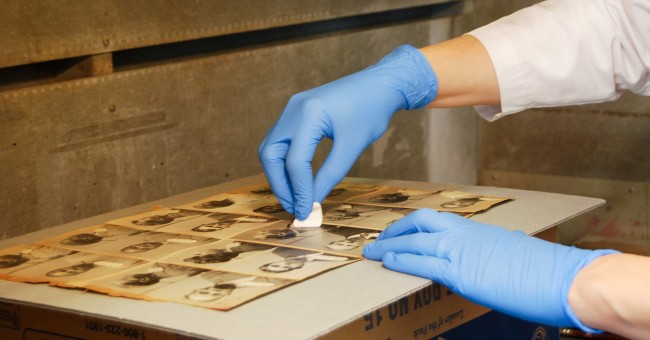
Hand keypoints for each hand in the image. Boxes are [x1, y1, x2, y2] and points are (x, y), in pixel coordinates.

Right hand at [258, 45, 437, 218]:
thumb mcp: (352, 147)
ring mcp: (291, 109)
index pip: (295, 161)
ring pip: (271, 149)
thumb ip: (330, 176)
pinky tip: (298, 179)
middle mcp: (293, 109)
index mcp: (309, 113)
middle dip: (279, 184)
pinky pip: (281, 141)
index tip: (306, 213)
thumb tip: (313, 203)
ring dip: (279, 175)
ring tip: (294, 197)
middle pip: (270, 154)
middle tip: (293, 207)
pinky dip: (285, 163)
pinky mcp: (295, 112)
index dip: (299, 190)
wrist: (379, 85)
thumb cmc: (371, 112)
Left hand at [363, 209, 617, 330]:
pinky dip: (401, 260)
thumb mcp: (514, 252)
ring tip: (371, 252)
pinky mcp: (461, 272)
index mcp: (479, 230)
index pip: (438, 220)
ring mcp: (462, 251)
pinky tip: (387, 262)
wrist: (565, 279)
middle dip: (396, 229)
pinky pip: (422, 263)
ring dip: (389, 246)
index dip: (414, 225)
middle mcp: (466, 234)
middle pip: (421, 221)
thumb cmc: (546, 270)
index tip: (401, 231)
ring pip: (415, 240)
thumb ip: (497, 248)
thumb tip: (496, 247)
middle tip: (379, 239)